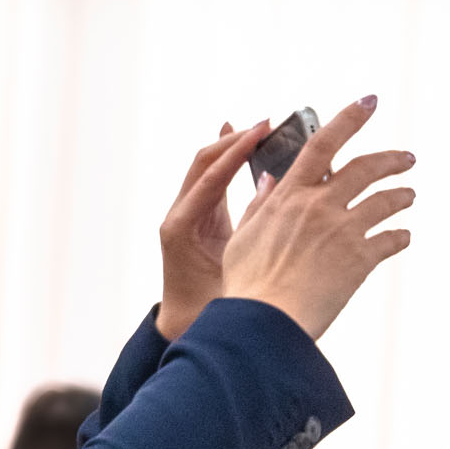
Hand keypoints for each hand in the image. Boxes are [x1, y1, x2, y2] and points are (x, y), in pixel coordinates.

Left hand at [157, 121, 270, 340]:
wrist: (184, 323)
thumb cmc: (210, 306)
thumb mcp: (234, 269)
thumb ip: (251, 231)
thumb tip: (272, 186)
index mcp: (181, 227)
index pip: (211, 177)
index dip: (237, 150)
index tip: (263, 129)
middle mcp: (177, 216)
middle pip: (203, 163)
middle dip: (234, 141)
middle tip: (267, 125)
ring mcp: (183, 215)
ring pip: (206, 169)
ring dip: (233, 148)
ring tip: (264, 131)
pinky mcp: (194, 218)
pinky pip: (211, 181)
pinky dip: (229, 163)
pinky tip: (247, 146)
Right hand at [221, 95, 415, 338]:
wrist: (265, 320)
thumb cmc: (247, 285)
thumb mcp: (243, 239)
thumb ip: (259, 206)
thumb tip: (268, 180)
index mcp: (288, 197)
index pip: (322, 144)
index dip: (348, 119)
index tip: (368, 102)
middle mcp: (319, 206)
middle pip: (366, 167)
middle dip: (392, 159)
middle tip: (406, 159)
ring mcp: (343, 230)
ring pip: (386, 200)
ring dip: (402, 195)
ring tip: (408, 197)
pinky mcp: (361, 259)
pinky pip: (392, 240)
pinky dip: (401, 237)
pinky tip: (403, 238)